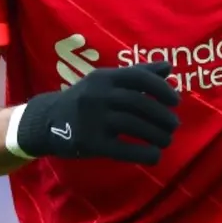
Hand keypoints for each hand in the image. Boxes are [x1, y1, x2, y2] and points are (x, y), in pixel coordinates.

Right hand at [15, 61, 180, 164]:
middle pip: (139, 103)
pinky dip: (143, 153)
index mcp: (103, 77)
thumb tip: (169, 67)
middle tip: (173, 125)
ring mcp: (92, 119)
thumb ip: (136, 74)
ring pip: (134, 125)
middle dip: (162, 116)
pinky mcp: (90, 143)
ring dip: (157, 135)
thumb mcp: (105, 82)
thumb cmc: (83, 100)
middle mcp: (97, 95)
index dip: (161, 89)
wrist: (46, 122)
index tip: (175, 101)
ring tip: (166, 140)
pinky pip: (123, 149)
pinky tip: (155, 155)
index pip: (139, 77)